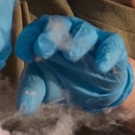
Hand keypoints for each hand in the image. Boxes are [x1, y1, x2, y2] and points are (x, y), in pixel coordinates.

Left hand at [14, 15, 134, 113]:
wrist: (95, 90)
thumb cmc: (64, 80)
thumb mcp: (44, 87)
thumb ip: (32, 93)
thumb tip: (22, 108)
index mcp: (47, 37)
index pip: (36, 29)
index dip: (28, 38)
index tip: (24, 54)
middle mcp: (68, 31)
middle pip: (59, 25)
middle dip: (50, 36)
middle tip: (42, 49)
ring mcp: (91, 37)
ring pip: (85, 32)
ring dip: (77, 42)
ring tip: (70, 56)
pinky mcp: (112, 45)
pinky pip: (111, 44)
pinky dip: (107, 53)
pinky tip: (101, 66)